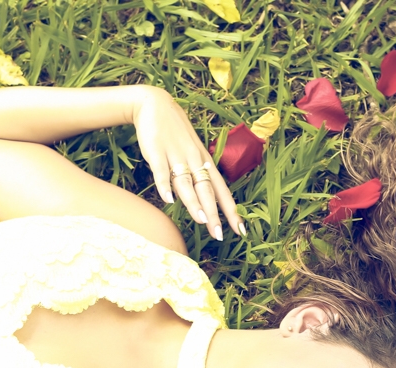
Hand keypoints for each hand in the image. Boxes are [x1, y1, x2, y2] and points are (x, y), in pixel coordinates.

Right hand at [132, 86, 244, 240]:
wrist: (154, 104)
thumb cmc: (175, 133)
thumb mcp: (192, 152)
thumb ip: (198, 175)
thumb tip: (206, 201)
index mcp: (204, 162)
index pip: (222, 190)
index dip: (231, 210)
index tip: (241, 230)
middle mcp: (194, 160)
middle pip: (206, 190)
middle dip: (214, 213)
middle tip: (219, 234)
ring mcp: (176, 155)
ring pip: (187, 183)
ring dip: (194, 202)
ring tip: (202, 220)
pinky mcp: (157, 151)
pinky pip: (161, 171)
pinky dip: (164, 185)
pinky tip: (168, 200)